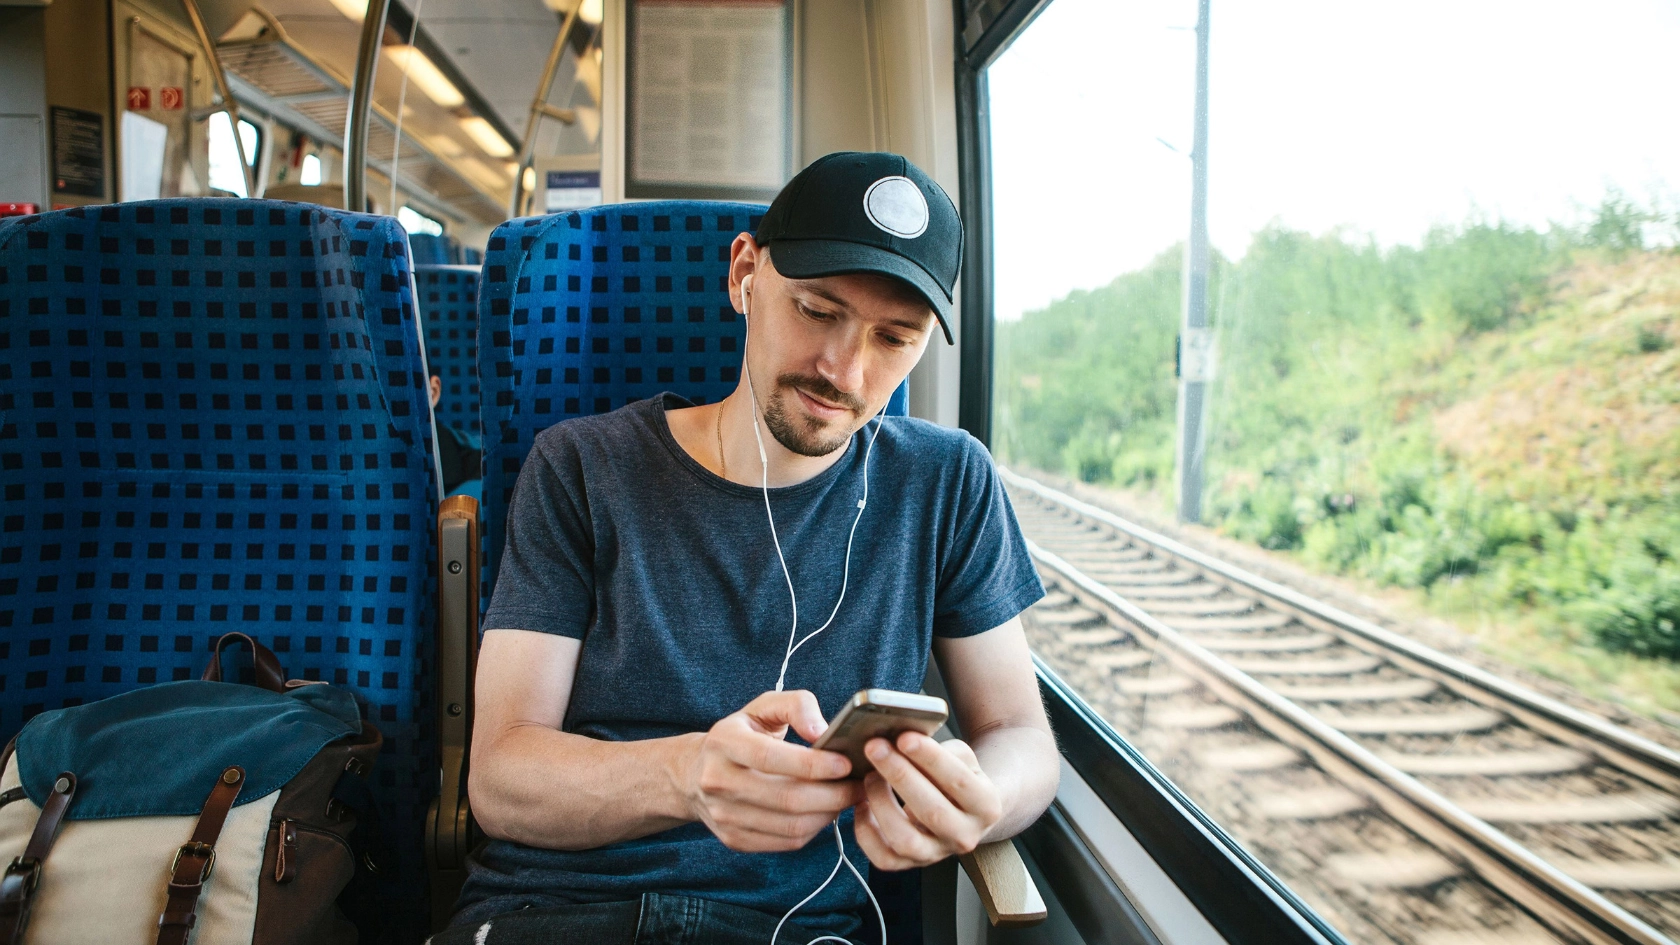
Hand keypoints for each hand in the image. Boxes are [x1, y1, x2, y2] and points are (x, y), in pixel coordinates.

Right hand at [684, 690, 863, 852]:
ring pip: (790, 826)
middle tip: (859, 785)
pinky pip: (786, 842)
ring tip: (847, 798)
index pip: (769, 757)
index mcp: (724, 742)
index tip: (845, 763)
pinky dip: (813, 830)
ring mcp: (723, 815)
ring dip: (828, 814)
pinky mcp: (734, 839)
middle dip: (832, 794)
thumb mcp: (764, 707)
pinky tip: (825, 812)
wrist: (695, 774)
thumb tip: (822, 731)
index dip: (812, 764)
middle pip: (786, 798)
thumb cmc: (742, 735)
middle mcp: (717, 781)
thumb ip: (797, 706)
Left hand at [853, 732, 1002, 870]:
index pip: (958, 781)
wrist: (964, 811)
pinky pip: (884, 858)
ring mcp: (938, 854)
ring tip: (869, 775)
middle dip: (899, 775)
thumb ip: (941, 750)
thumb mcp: (963, 758)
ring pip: (905, 840)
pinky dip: (866, 832)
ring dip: (881, 803)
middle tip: (876, 748)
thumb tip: (904, 742)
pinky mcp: (912, 864)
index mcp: (986, 806)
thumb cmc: (958, 777)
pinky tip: (862, 804)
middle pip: (931, 811)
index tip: (904, 738)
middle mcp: (965, 836)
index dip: (930, 758)